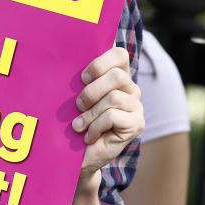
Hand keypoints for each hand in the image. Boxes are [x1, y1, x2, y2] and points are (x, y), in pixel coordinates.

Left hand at [72, 46, 142, 176]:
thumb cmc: (74, 118)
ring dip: (90, 112)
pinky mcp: (137, 123)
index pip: (119, 54)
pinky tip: (89, 135)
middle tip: (78, 104)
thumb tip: (67, 50)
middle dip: (92, 90)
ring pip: (113, 97)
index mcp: (116, 74)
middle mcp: (130, 87)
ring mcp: (136, 105)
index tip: (82, 77)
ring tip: (79, 124)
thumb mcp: (73, 94)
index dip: (100, 62)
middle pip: (117, 75)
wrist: (79, 154)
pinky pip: (113, 116)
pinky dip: (95, 126)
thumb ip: (79, 76)